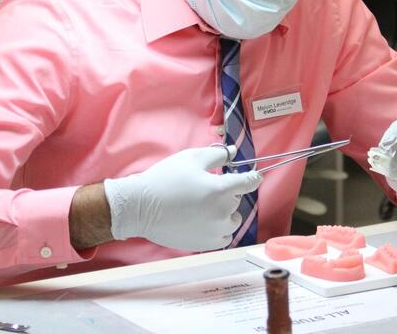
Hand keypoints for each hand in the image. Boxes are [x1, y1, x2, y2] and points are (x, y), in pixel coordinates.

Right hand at [103, 145, 261, 250]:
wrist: (140, 207)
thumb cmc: (166, 179)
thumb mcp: (191, 159)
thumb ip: (217, 155)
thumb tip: (233, 152)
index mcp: (220, 190)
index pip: (248, 183)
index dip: (253, 178)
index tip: (255, 176)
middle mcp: (222, 212)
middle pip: (236, 200)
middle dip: (228, 192)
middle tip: (208, 188)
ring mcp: (215, 231)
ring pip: (233, 220)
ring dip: (226, 212)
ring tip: (207, 206)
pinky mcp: (207, 244)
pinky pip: (225, 237)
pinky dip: (220, 229)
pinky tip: (206, 221)